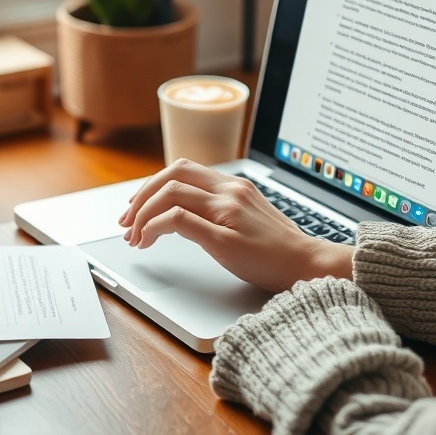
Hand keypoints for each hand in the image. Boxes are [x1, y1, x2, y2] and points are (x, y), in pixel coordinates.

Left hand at [119, 159, 353, 292]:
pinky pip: (177, 219)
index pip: (182, 169)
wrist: (309, 266)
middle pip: (171, 174)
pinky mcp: (224, 237)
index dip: (152, 185)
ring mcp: (227, 212)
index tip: (137, 206)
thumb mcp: (247, 219)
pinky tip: (147, 240)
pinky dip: (152, 227)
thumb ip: (219, 210)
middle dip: (140, 196)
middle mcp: (230, 191)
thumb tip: (183, 215)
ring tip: (134, 236)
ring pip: (169, 193)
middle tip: (125, 221)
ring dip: (142, 214)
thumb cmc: (279, 250)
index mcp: (234, 186)